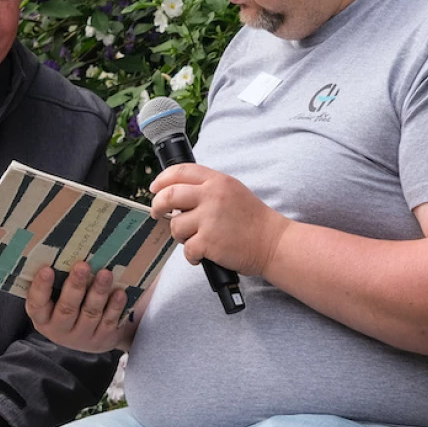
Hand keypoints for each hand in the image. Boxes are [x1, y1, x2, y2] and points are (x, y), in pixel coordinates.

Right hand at [25, 262, 132, 352]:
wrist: (87, 337)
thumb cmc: (65, 306)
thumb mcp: (53, 300)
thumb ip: (54, 283)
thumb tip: (61, 247)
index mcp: (42, 318)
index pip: (37, 303)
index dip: (41, 287)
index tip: (47, 269)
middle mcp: (59, 330)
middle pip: (67, 309)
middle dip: (75, 286)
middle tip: (83, 265)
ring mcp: (82, 336)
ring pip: (90, 314)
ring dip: (98, 292)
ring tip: (105, 273)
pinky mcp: (102, 339)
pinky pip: (109, 322)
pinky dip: (115, 307)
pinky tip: (119, 292)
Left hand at [149, 164, 288, 276]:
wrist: (273, 243)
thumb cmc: (253, 220)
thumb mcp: (232, 191)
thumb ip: (208, 188)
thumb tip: (176, 193)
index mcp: (218, 181)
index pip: (181, 171)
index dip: (162, 179)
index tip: (154, 188)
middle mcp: (212, 196)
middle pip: (169, 195)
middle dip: (157, 205)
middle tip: (156, 213)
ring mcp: (209, 219)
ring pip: (175, 225)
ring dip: (181, 235)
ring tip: (196, 239)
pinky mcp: (209, 241)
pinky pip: (187, 249)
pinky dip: (192, 255)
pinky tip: (202, 255)